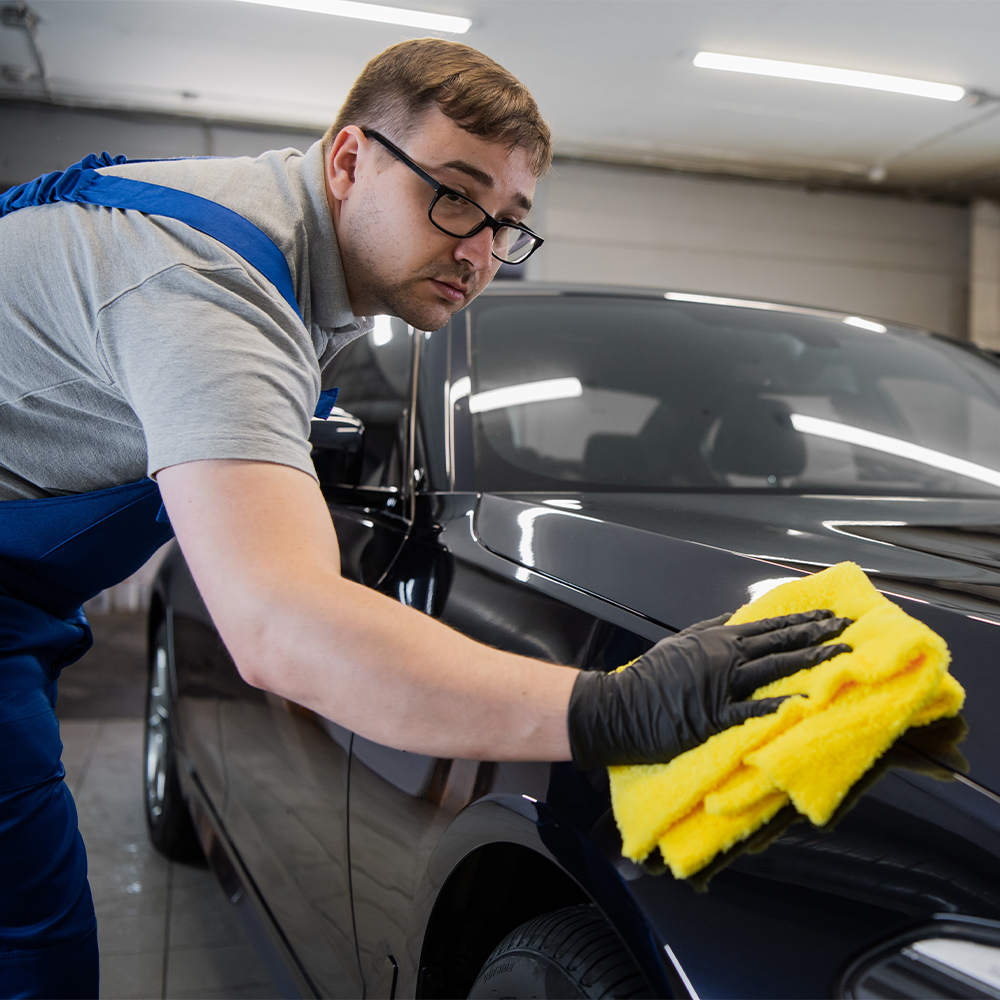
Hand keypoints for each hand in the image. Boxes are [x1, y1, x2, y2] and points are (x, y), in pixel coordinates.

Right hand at [567, 610, 851, 768]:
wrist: (618, 706)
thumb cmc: (648, 677)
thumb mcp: (681, 642)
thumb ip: (712, 629)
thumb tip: (740, 616)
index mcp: (716, 639)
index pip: (769, 626)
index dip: (802, 621)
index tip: (830, 616)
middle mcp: (723, 657)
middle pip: (779, 643)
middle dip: (817, 635)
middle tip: (849, 630)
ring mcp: (719, 686)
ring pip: (774, 669)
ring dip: (809, 661)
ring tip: (840, 657)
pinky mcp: (713, 717)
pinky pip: (751, 709)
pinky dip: (778, 705)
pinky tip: (803, 702)